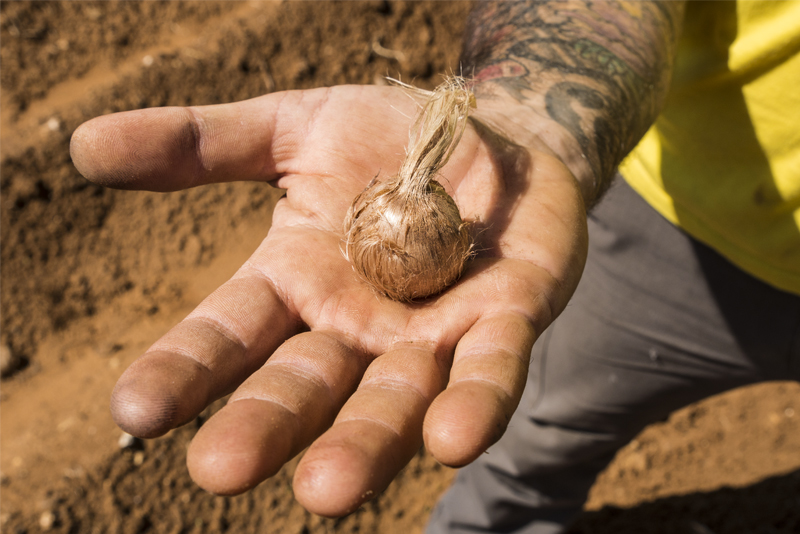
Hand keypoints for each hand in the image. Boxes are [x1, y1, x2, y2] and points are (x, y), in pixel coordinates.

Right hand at [70, 85, 587, 515]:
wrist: (491, 133)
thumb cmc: (388, 139)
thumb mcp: (294, 127)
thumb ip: (203, 143)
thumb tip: (84, 144)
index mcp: (296, 284)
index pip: (229, 334)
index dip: (184, 368)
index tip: (132, 411)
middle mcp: (354, 326)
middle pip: (304, 385)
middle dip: (267, 425)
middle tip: (218, 469)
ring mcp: (429, 334)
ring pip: (390, 401)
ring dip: (362, 445)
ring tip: (327, 491)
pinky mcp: (504, 322)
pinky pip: (488, 372)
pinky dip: (471, 405)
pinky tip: (451, 441)